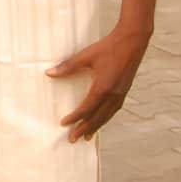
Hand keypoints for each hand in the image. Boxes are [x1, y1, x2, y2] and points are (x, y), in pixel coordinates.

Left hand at [47, 25, 151, 141]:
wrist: (131, 42)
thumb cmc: (108, 48)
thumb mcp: (85, 56)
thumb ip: (67, 66)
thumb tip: (49, 73)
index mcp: (103, 88)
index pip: (86, 109)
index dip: (75, 118)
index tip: (64, 124)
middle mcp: (113, 95)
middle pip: (97, 117)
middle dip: (84, 129)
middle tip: (73, 139)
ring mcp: (121, 94)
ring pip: (107, 116)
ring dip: (96, 126)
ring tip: (86, 136)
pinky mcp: (124, 91)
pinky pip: (113, 110)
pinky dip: (105, 118)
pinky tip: (100, 120)